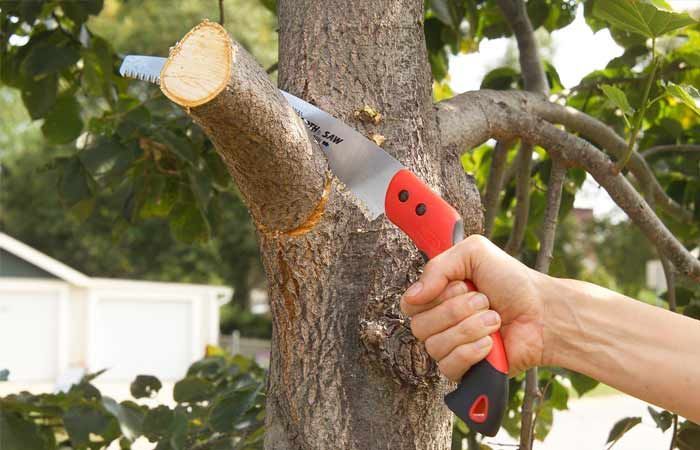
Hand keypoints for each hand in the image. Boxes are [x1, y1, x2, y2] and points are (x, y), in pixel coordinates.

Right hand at [400, 235, 545, 378]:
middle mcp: (439, 323)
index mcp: (437, 297)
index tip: (459, 285)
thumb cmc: (512, 282)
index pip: (409, 304)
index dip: (432, 296)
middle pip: (419, 326)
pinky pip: (449, 366)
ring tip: (493, 319)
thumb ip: (437, 266)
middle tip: (484, 300)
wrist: (543, 311)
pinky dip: (472, 351)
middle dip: (457, 309)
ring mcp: (450, 348)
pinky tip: (491, 343)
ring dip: (470, 328)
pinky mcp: (465, 370)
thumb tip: (412, 296)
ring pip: (435, 346)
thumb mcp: (474, 253)